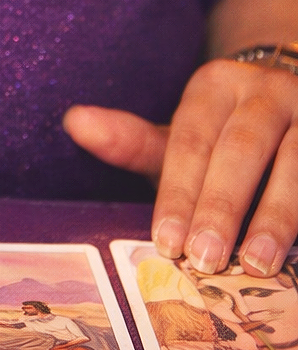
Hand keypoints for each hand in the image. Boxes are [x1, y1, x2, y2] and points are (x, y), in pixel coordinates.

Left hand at [63, 58, 297, 276]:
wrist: (290, 103)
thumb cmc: (222, 138)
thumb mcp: (179, 135)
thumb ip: (131, 140)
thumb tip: (74, 121)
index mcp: (216, 84)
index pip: (190, 140)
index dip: (178, 193)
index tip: (165, 242)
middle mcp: (267, 90)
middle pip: (242, 149)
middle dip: (223, 206)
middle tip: (206, 259)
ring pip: (296, 163)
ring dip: (277, 216)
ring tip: (258, 265)